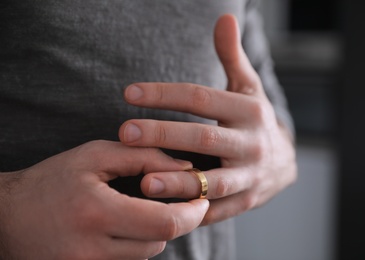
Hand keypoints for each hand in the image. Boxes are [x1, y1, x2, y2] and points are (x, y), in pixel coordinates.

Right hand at [0, 140, 208, 259]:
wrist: (9, 217)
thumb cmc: (51, 180)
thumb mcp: (95, 155)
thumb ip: (143, 157)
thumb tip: (185, 168)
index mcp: (97, 212)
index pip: (165, 223)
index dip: (192, 213)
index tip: (200, 199)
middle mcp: (93, 249)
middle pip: (160, 242)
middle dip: (178, 221)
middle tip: (183, 203)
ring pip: (147, 254)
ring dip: (155, 232)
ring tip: (142, 210)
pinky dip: (136, 244)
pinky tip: (126, 226)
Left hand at [118, 14, 296, 224]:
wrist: (285, 162)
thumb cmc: (254, 120)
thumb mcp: (248, 88)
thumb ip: (232, 56)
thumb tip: (224, 16)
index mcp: (249, 110)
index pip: (201, 98)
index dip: (165, 94)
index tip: (129, 93)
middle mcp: (252, 143)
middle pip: (203, 137)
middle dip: (163, 135)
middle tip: (126, 132)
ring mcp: (251, 176)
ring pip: (213, 181)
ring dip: (178, 182)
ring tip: (144, 182)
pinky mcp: (246, 201)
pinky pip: (218, 209)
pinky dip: (193, 211)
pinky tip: (164, 211)